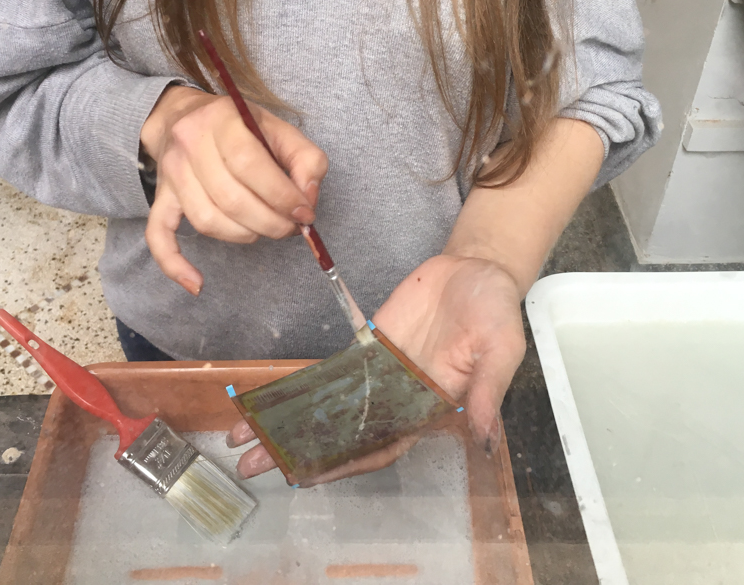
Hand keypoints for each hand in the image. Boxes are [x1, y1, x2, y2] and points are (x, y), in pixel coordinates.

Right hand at [141, 86, 327, 294]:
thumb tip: (308, 199)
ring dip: (244, 235)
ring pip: (207, 221)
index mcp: (222, 119)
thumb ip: (306, 159)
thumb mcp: (279, 129)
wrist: (184, 117)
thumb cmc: (240, 128)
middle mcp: (190, 143)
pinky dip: (175, 264)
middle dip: (270, 222)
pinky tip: (197, 283)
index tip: (304, 213)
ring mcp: (171, 174)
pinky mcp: (160, 199)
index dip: (282, 196)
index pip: (250, 164)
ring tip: (264, 230)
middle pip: (230, 199)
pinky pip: (159, 236)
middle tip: (290, 227)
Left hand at [228, 255, 525, 483]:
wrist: (478, 267)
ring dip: (286, 422)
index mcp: (428, 408)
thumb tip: (483, 440)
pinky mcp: (369, 348)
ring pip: (327, 406)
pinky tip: (268, 397)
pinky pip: (330, 372)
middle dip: (296, 452)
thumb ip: (488, 391)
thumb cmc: (496, 310)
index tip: (303, 476)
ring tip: (242, 436)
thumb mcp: (502, 348)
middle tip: (249, 464)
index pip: (380, 448)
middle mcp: (398, 399)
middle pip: (341, 435)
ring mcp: (380, 374)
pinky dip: (300, 386)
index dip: (342, 465)